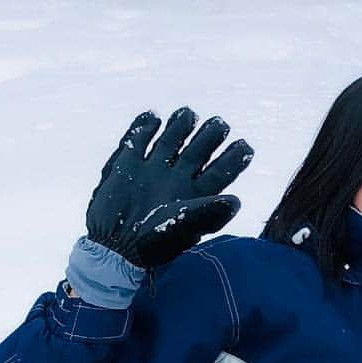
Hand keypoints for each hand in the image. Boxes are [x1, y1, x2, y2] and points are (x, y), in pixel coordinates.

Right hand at [85, 108, 252, 268]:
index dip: (233, 159)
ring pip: (169, 142)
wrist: (115, 249)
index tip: (246, 146)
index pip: (219, 172)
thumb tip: (236, 202)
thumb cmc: (154, 245)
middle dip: (210, 137)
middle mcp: (176, 181)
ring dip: (179, 127)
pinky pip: (136, 141)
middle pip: (197, 152)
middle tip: (221, 123)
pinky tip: (152, 118)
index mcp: (194, 196)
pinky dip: (142, 128)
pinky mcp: (126, 167)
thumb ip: (210, 213)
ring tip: (188, 113)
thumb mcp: (185, 227)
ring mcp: (151, 173)